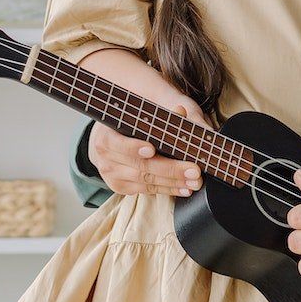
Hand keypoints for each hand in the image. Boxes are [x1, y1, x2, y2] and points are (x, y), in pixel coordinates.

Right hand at [87, 99, 206, 198]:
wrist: (110, 141)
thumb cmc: (128, 125)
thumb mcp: (139, 115)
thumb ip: (160, 115)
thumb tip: (180, 111)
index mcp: (105, 136)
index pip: (117, 143)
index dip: (133, 147)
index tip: (152, 150)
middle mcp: (105, 158)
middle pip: (140, 166)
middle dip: (170, 169)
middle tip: (193, 169)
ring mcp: (112, 175)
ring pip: (146, 181)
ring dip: (174, 182)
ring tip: (194, 181)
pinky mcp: (121, 187)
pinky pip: (147, 190)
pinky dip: (168, 189)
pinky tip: (184, 187)